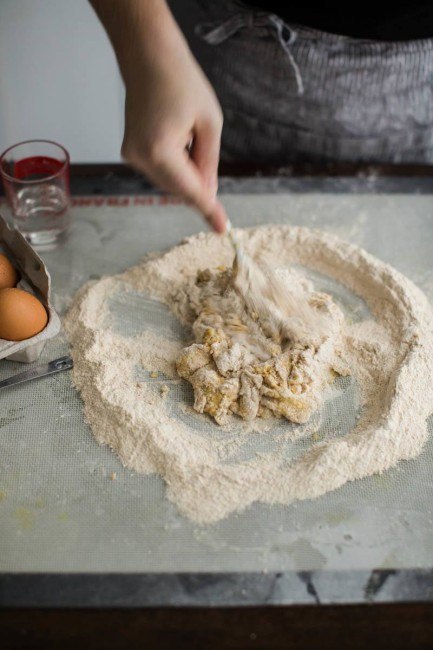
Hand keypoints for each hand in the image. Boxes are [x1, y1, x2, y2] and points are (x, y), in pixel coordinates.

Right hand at [121, 43, 226, 232]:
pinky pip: (160, 171)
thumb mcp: (209, 123)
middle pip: (179, 190)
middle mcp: (141, 159)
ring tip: (188, 132)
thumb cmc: (181, 82)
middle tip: (205, 148)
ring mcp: (132, 156)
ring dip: (187, 171)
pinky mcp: (130, 151)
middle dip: (198, 182)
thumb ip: (208, 163)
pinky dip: (175, 165)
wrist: (148, 56)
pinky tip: (179, 137)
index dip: (209, 210)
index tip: (222, 228)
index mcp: (160, 152)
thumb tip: (208, 194)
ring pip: (170, 182)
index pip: (191, 191)